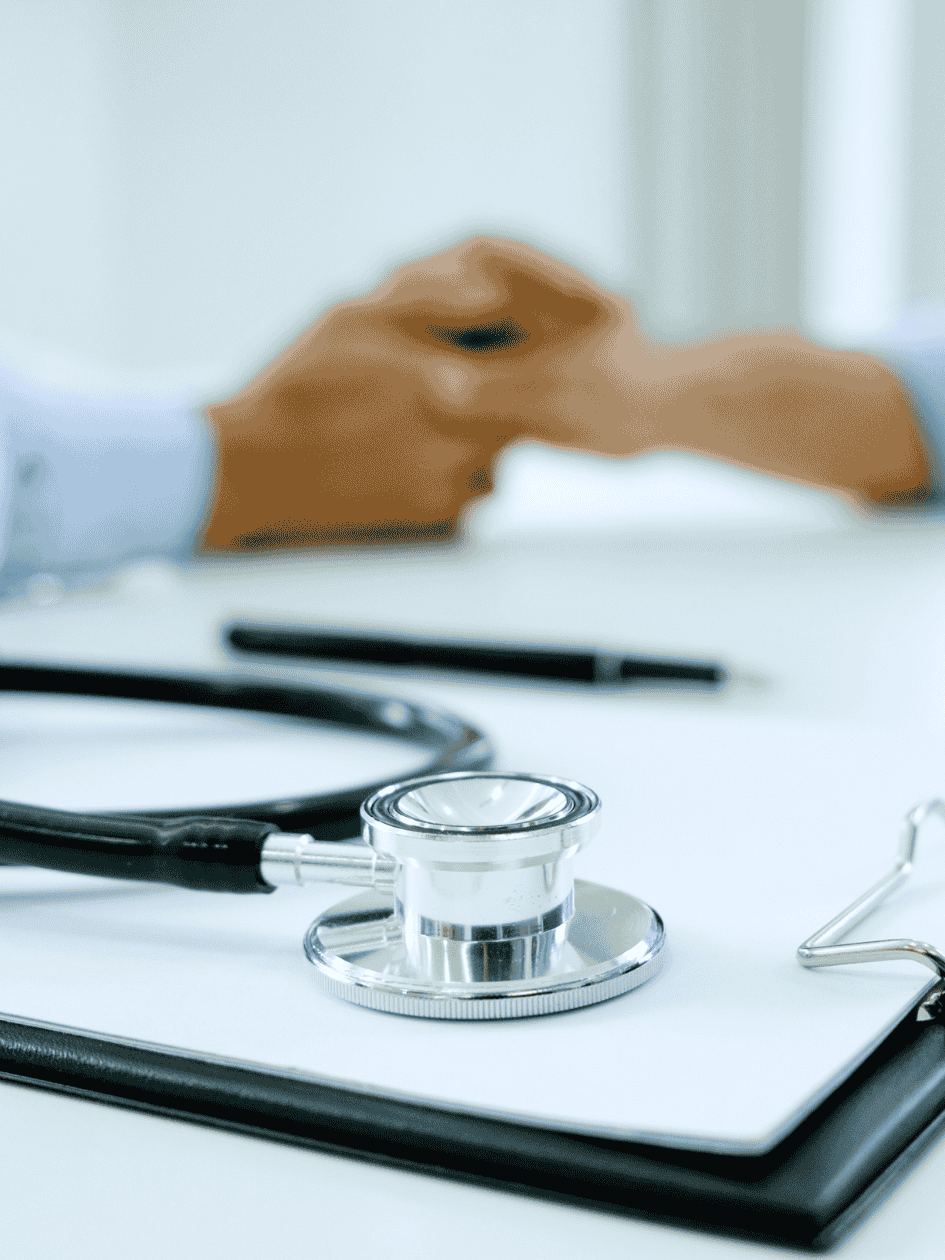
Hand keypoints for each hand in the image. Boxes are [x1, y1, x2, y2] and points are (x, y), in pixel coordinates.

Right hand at [200, 237, 660, 549]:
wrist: (255, 470)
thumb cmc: (300, 390)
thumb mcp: (361, 318)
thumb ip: (437, 301)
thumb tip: (498, 291)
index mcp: (449, 385)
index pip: (530, 364)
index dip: (540, 351)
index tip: (547, 343)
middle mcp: (463, 442)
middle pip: (524, 414)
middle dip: (510, 394)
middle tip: (466, 381)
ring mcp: (452, 485)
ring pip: (502, 455)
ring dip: (485, 437)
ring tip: (428, 420)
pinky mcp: (435, 519)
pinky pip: (474, 490)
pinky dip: (458, 472)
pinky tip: (413, 455)